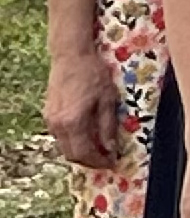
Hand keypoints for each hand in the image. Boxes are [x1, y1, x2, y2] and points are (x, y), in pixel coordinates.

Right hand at [43, 48, 121, 170]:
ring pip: (64, 146)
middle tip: (106, 159)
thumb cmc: (93, 74)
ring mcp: (50, 120)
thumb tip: (111, 148)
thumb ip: (108, 127)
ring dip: (80, 152)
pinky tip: (86, 136)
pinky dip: (73, 141)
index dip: (99, 161)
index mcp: (73, 122)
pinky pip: (60, 136)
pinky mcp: (48, 114)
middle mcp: (58, 125)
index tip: (112, 162)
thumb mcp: (108, 100)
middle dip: (89, 161)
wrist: (71, 55)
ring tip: (99, 149)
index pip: (85, 153)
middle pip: (71, 154)